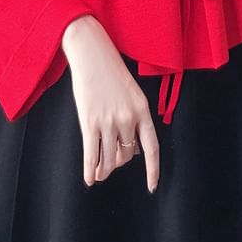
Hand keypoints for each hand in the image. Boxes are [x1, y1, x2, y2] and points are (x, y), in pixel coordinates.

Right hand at [61, 14, 159, 192]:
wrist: (91, 54)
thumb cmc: (111, 73)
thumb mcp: (132, 94)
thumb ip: (135, 120)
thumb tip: (133, 150)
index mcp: (143, 111)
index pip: (152, 148)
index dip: (152, 170)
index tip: (152, 186)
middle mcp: (128, 119)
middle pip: (127, 154)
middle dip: (120, 161)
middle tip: (112, 162)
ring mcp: (108, 122)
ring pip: (110, 158)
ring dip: (105, 170)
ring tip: (100, 175)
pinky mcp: (89, 123)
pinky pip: (91, 155)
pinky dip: (90, 170)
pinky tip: (89, 180)